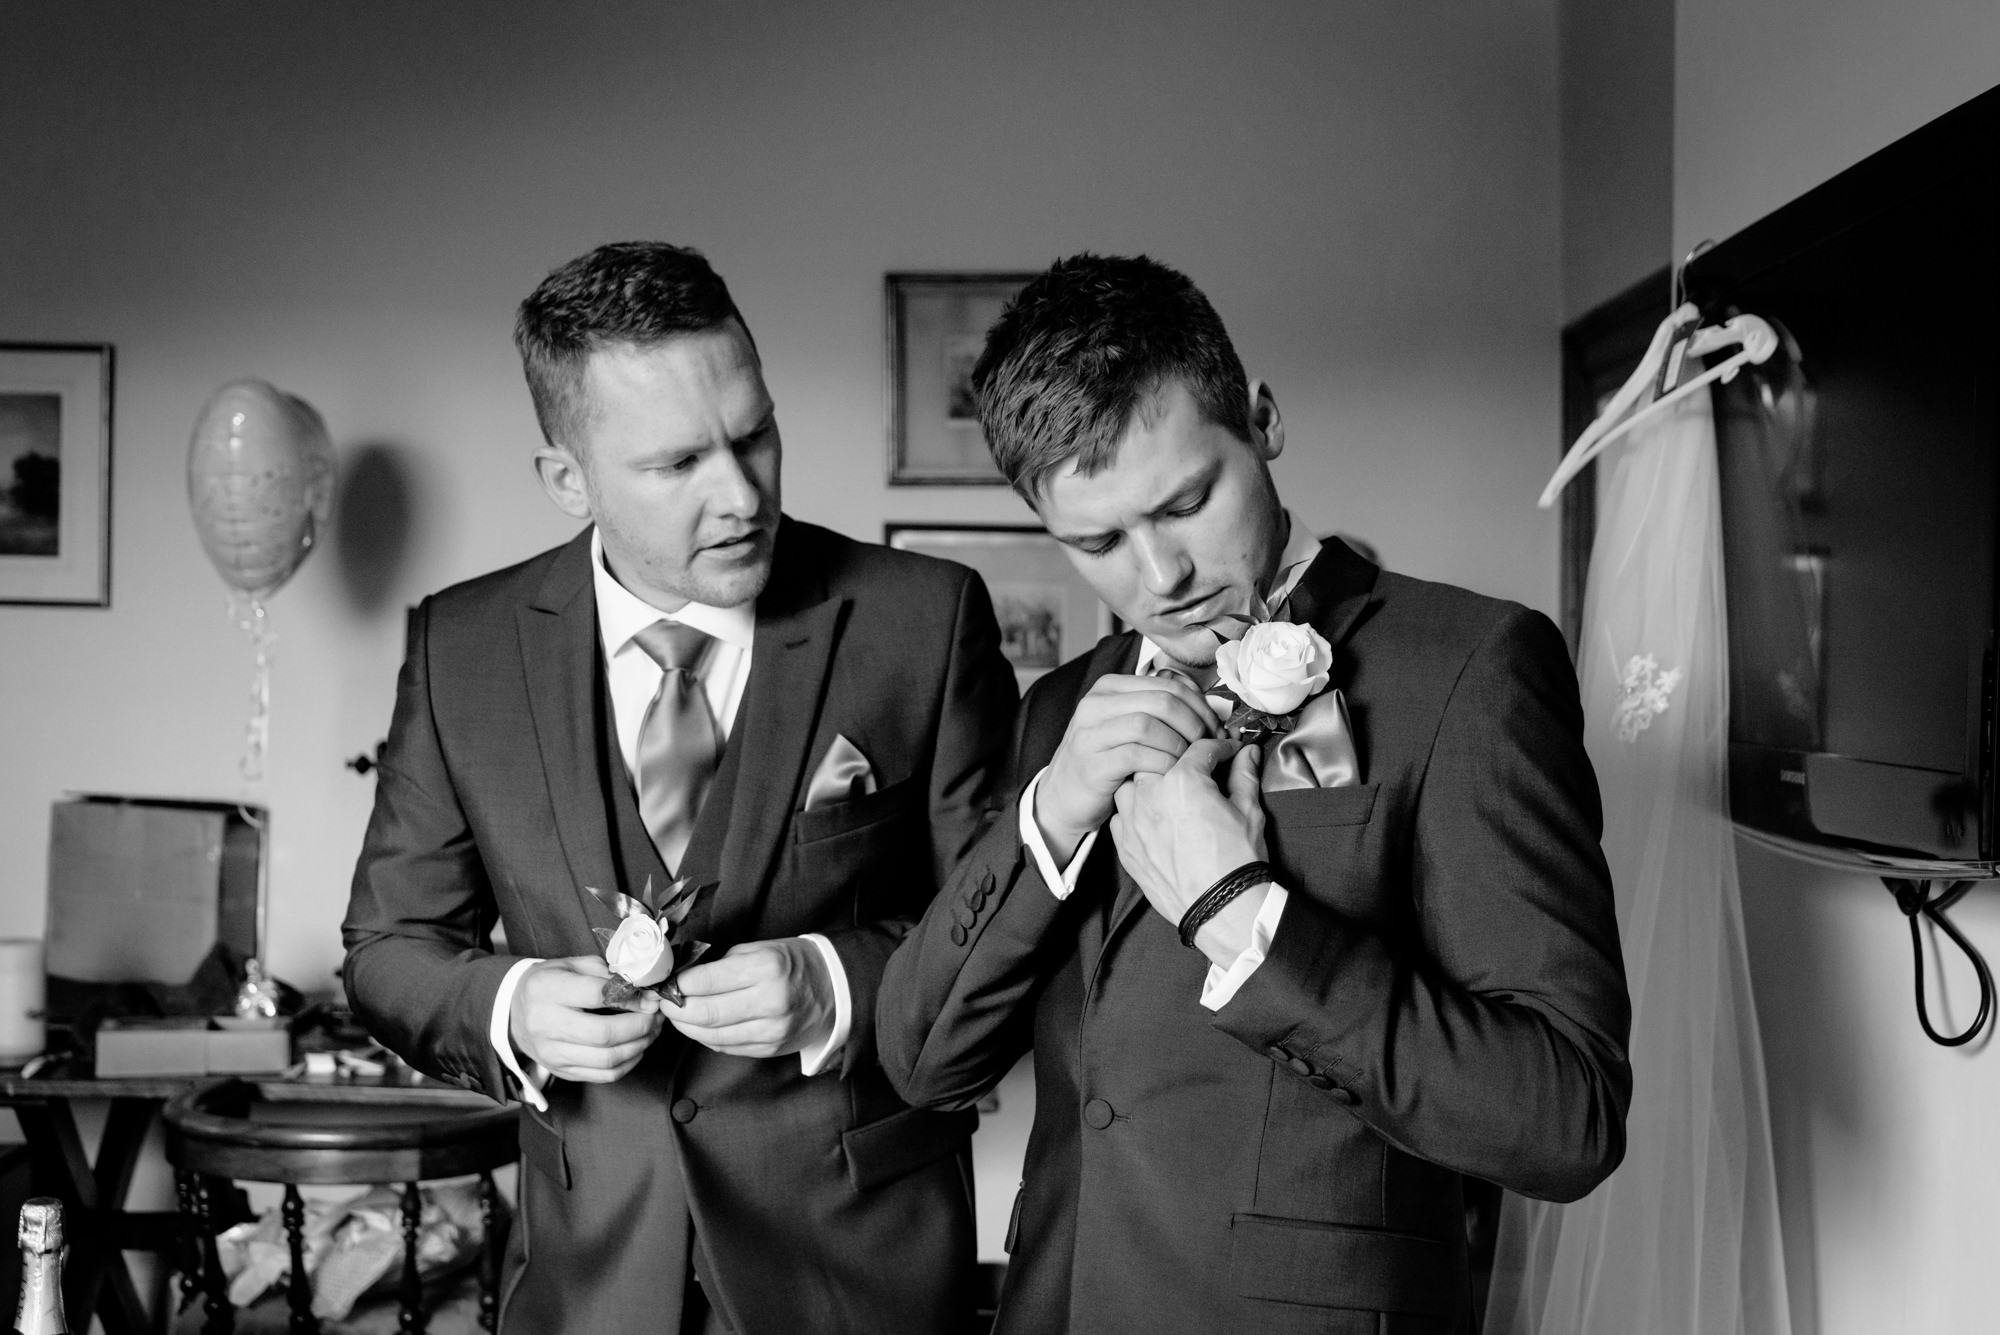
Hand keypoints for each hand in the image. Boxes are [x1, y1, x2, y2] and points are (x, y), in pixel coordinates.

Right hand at [508, 955, 663, 1083]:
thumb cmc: (550, 983)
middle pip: (605, 1034)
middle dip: (641, 1026)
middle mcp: (546, 1024)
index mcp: (548, 990)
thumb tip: (643, 991)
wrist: (514, 1012)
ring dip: (640, 1046)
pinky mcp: (561, 1071)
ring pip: (607, 1059)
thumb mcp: (572, 965)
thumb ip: (606, 973)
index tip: (649, 997)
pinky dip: (628, 1063)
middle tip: (655, 1016)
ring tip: (652, 1031)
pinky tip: (636, 1048)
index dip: (632, 998)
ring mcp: (552, 1053)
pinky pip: (603, 1075)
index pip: (598, 995)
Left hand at [660, 938, 834, 1058]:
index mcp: (766, 968)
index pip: (706, 981)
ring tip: (678, 1015)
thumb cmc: (791, 962)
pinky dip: (708, 1038)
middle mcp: (770, 1002)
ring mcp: (772, 1030)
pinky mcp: (771, 1049)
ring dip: (687, 1027)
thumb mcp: (759, 949)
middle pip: (705, 1013)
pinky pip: (727, 1048)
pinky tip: (701, 1027)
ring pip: (713, 1036)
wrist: (833, 987)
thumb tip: (682, 980)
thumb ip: (721, 965)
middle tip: (664, 1002)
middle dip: (676, 1009)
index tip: (666, 982)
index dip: (678, 984)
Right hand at [1035, 672, 1221, 863]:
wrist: (1063, 795)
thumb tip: (1207, 708)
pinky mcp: (1092, 764)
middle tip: (1209, 746)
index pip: (1168, 684)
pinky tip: (1171, 774)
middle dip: (1195, 724)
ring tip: (1189, 762)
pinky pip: (1138, 756)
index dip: (1200, 706)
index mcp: (1109, 688)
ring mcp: (1090, 734)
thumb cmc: (1105, 759)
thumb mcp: (1126, 725)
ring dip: (1179, 745)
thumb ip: (1156, 710)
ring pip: (1150, 725)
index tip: (1215, 728)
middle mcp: (1096, 705)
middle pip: (1162, 701)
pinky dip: (1163, 764)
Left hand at [1111, 740, 1270, 965]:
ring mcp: (1131, 821)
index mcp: (1182, 780)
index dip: (1220, 747)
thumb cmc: (1237, 860)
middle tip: (1199, 773)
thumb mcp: (1248, 811)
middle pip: (1159, 758)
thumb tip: (1248, 754)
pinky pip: (1122, 816)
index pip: (1200, 748)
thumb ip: (1243, 775)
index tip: (1229, 753)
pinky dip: (1136, 813)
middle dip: (1179, 761)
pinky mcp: (1124, 845)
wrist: (1221, 908)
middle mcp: (1149, 795)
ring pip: (1132, 784)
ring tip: (1171, 795)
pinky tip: (1156, 821)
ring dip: (1150, 784)